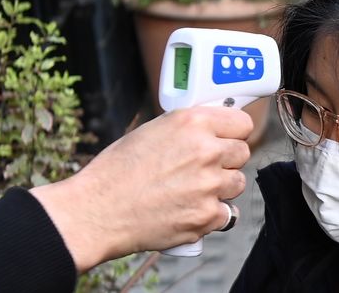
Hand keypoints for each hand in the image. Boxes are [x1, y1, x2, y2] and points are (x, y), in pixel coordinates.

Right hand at [30, 106, 252, 272]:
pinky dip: (211, 216)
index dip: (233, 132)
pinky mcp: (206, 216)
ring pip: (237, 184)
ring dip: (221, 188)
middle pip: (242, 153)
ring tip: (192, 191)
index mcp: (193, 122)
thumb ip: (188, 129)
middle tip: (204, 168)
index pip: (242, 123)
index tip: (226, 139)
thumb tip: (213, 130)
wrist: (96, 211)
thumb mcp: (152, 130)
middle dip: (226, 161)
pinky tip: (190, 211)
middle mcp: (206, 151)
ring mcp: (209, 185)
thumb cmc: (116, 171)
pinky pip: (227, 215)